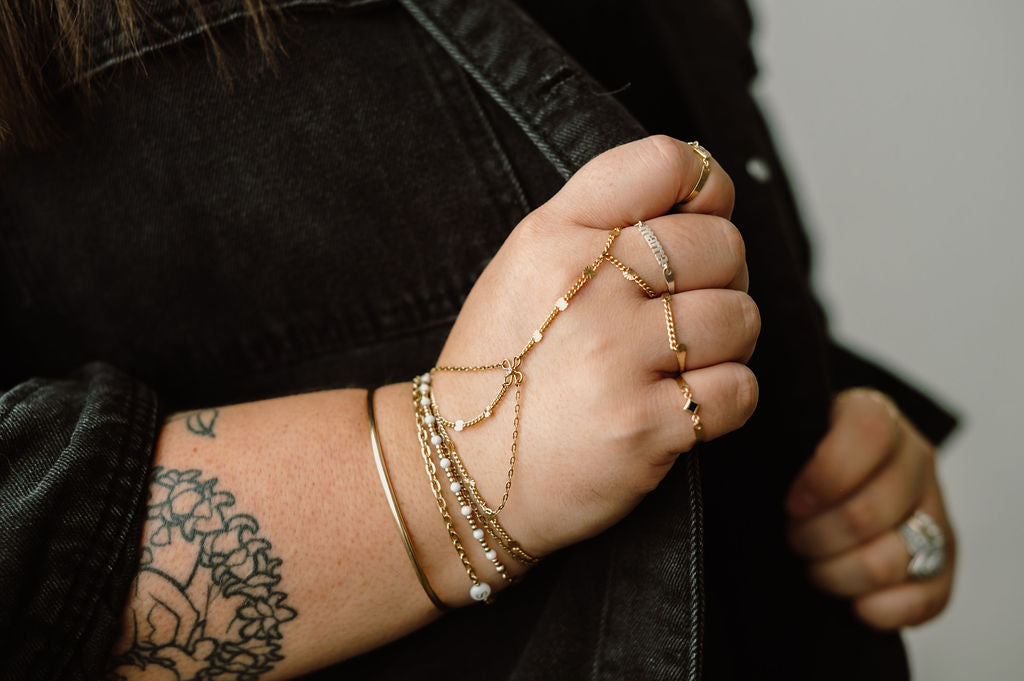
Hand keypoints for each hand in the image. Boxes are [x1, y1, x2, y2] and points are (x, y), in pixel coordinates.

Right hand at [428, 135, 759, 557]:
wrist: (461, 467)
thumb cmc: (503, 365)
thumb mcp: (525, 263)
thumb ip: (599, 218)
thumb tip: (704, 195)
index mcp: (556, 235)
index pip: (669, 163)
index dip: (706, 188)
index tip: (698, 221)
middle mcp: (588, 287)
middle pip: (722, 245)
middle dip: (721, 279)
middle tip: (684, 309)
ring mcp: (616, 358)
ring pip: (739, 318)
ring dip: (725, 345)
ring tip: (678, 361)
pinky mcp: (644, 425)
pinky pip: (737, 390)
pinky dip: (724, 400)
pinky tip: (679, 403)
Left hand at [786, 388, 956, 628]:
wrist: (824, 484)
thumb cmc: (793, 458)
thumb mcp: (784, 434)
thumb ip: (777, 439)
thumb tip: (748, 449)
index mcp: (873, 413)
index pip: (868, 434)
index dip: (826, 476)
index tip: (790, 502)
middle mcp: (914, 457)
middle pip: (868, 511)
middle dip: (815, 538)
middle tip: (792, 538)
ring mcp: (934, 508)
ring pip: (891, 559)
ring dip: (838, 574)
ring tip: (814, 566)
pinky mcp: (944, 559)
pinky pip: (926, 597)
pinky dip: (881, 609)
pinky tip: (852, 603)